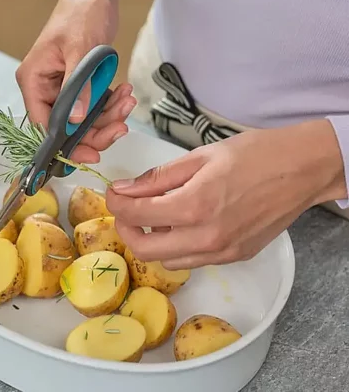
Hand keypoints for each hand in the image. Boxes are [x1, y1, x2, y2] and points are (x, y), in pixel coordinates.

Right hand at [16, 0, 135, 163]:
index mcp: (34, 80)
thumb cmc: (82, 13)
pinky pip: (95, 105)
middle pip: (67, 126)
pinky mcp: (80, 85)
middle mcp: (45, 88)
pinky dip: (111, 103)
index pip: (44, 124)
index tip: (93, 153)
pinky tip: (125, 92)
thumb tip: (74, 122)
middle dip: (96, 129)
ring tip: (127, 100)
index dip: (67, 143)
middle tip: (121, 125)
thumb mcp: (81, 50)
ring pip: (84, 119)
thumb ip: (77, 88)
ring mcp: (63, 87)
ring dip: (109, 115)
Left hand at [106, 120, 345, 268]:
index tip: (113, 193)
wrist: (302, 169)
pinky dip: (177, 247)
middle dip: (127, 229)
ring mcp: (222, 252)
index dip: (116, 204)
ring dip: (152, 240)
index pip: (136, 216)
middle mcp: (206, 237)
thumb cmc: (253, 154)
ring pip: (167, 260)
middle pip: (145, 250)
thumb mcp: (199, 157)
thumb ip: (157, 178)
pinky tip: (184, 223)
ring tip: (157, 215)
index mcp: (194, 205)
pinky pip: (193, 260)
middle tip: (127, 208)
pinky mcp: (235, 257)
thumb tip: (124, 188)